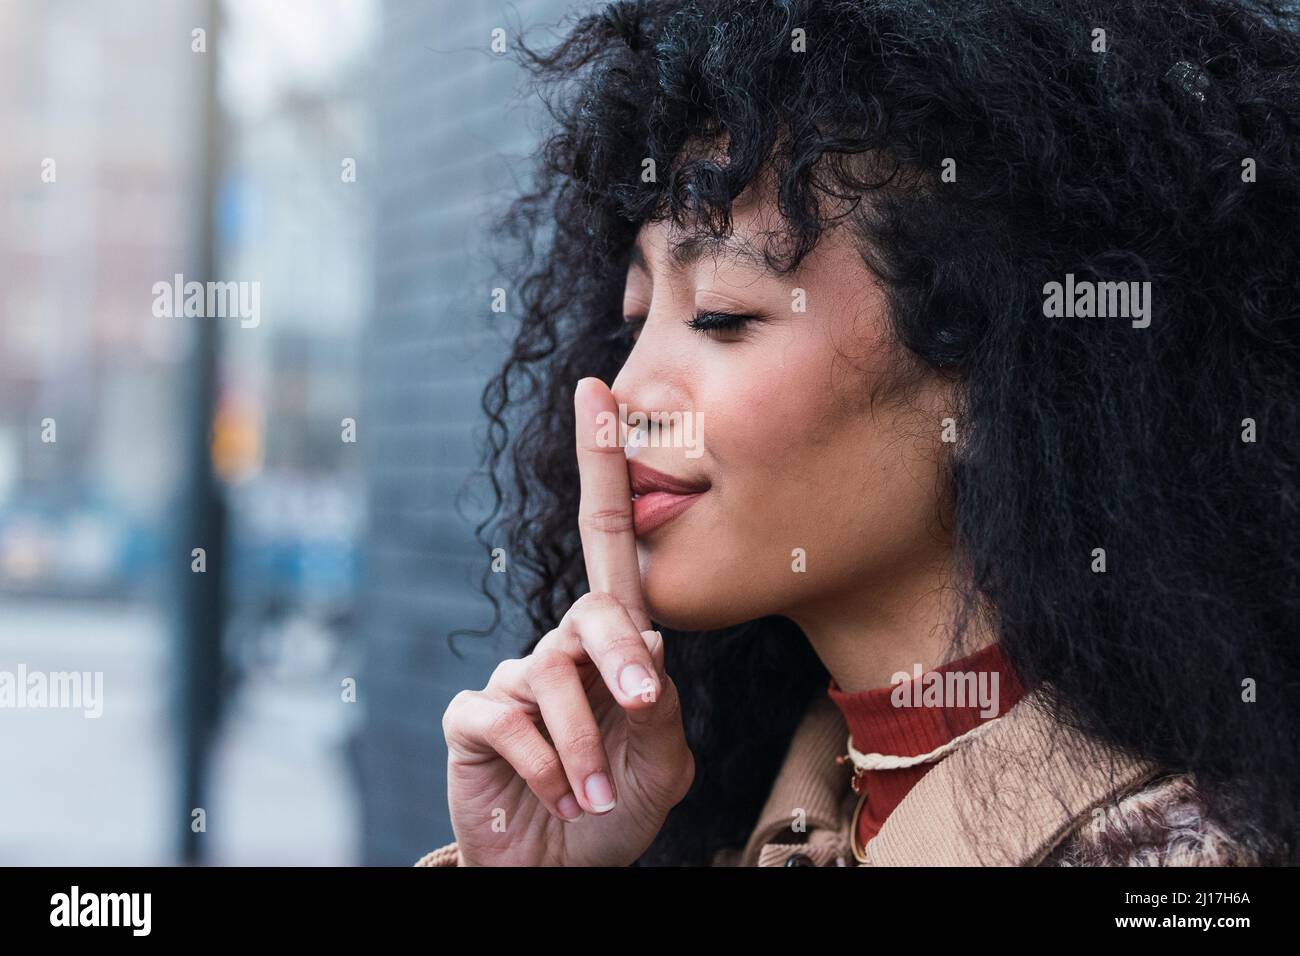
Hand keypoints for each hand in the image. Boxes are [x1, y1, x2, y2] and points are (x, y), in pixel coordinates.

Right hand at [442, 377, 694, 864]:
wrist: (567, 869)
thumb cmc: (619, 807)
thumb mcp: (662, 756)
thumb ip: (658, 698)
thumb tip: (649, 639)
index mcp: (611, 643)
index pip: (608, 538)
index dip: (602, 464)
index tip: (598, 391)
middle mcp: (560, 647)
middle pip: (590, 613)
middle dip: (617, 659)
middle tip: (639, 708)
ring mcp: (513, 681)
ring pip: (548, 677)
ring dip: (585, 743)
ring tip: (596, 792)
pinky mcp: (472, 720)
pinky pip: (503, 718)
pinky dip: (543, 762)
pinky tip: (558, 792)